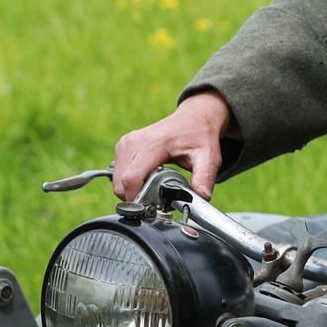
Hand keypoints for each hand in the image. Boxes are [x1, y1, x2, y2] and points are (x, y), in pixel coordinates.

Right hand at [110, 91, 229, 200]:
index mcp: (153, 144)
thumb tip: (202, 198)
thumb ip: (205, 178)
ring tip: (153, 187)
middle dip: (135, 197)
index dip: (137, 200)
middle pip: (121, 183)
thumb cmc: (200, 136)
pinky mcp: (123, 145)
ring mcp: (126, 143)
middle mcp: (134, 142)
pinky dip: (129, 181)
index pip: (131, 179)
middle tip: (156, 200)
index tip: (151, 208)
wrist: (194, 118)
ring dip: (132, 190)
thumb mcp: (209, 157)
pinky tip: (147, 178)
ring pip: (117, 180)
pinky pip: (118, 173)